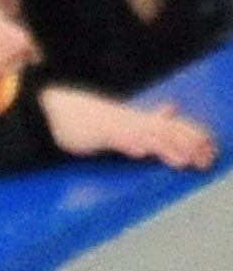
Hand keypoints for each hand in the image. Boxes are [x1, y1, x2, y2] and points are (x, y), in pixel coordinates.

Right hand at [38, 87, 216, 169]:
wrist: (59, 108)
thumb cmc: (89, 117)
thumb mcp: (123, 118)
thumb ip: (148, 116)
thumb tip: (172, 108)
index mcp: (141, 119)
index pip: (175, 126)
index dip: (195, 138)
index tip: (211, 153)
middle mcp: (134, 121)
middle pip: (168, 131)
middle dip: (189, 146)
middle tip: (206, 162)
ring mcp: (118, 126)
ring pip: (146, 136)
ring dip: (165, 149)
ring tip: (183, 161)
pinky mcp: (99, 133)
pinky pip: (117, 138)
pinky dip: (129, 144)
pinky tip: (140, 152)